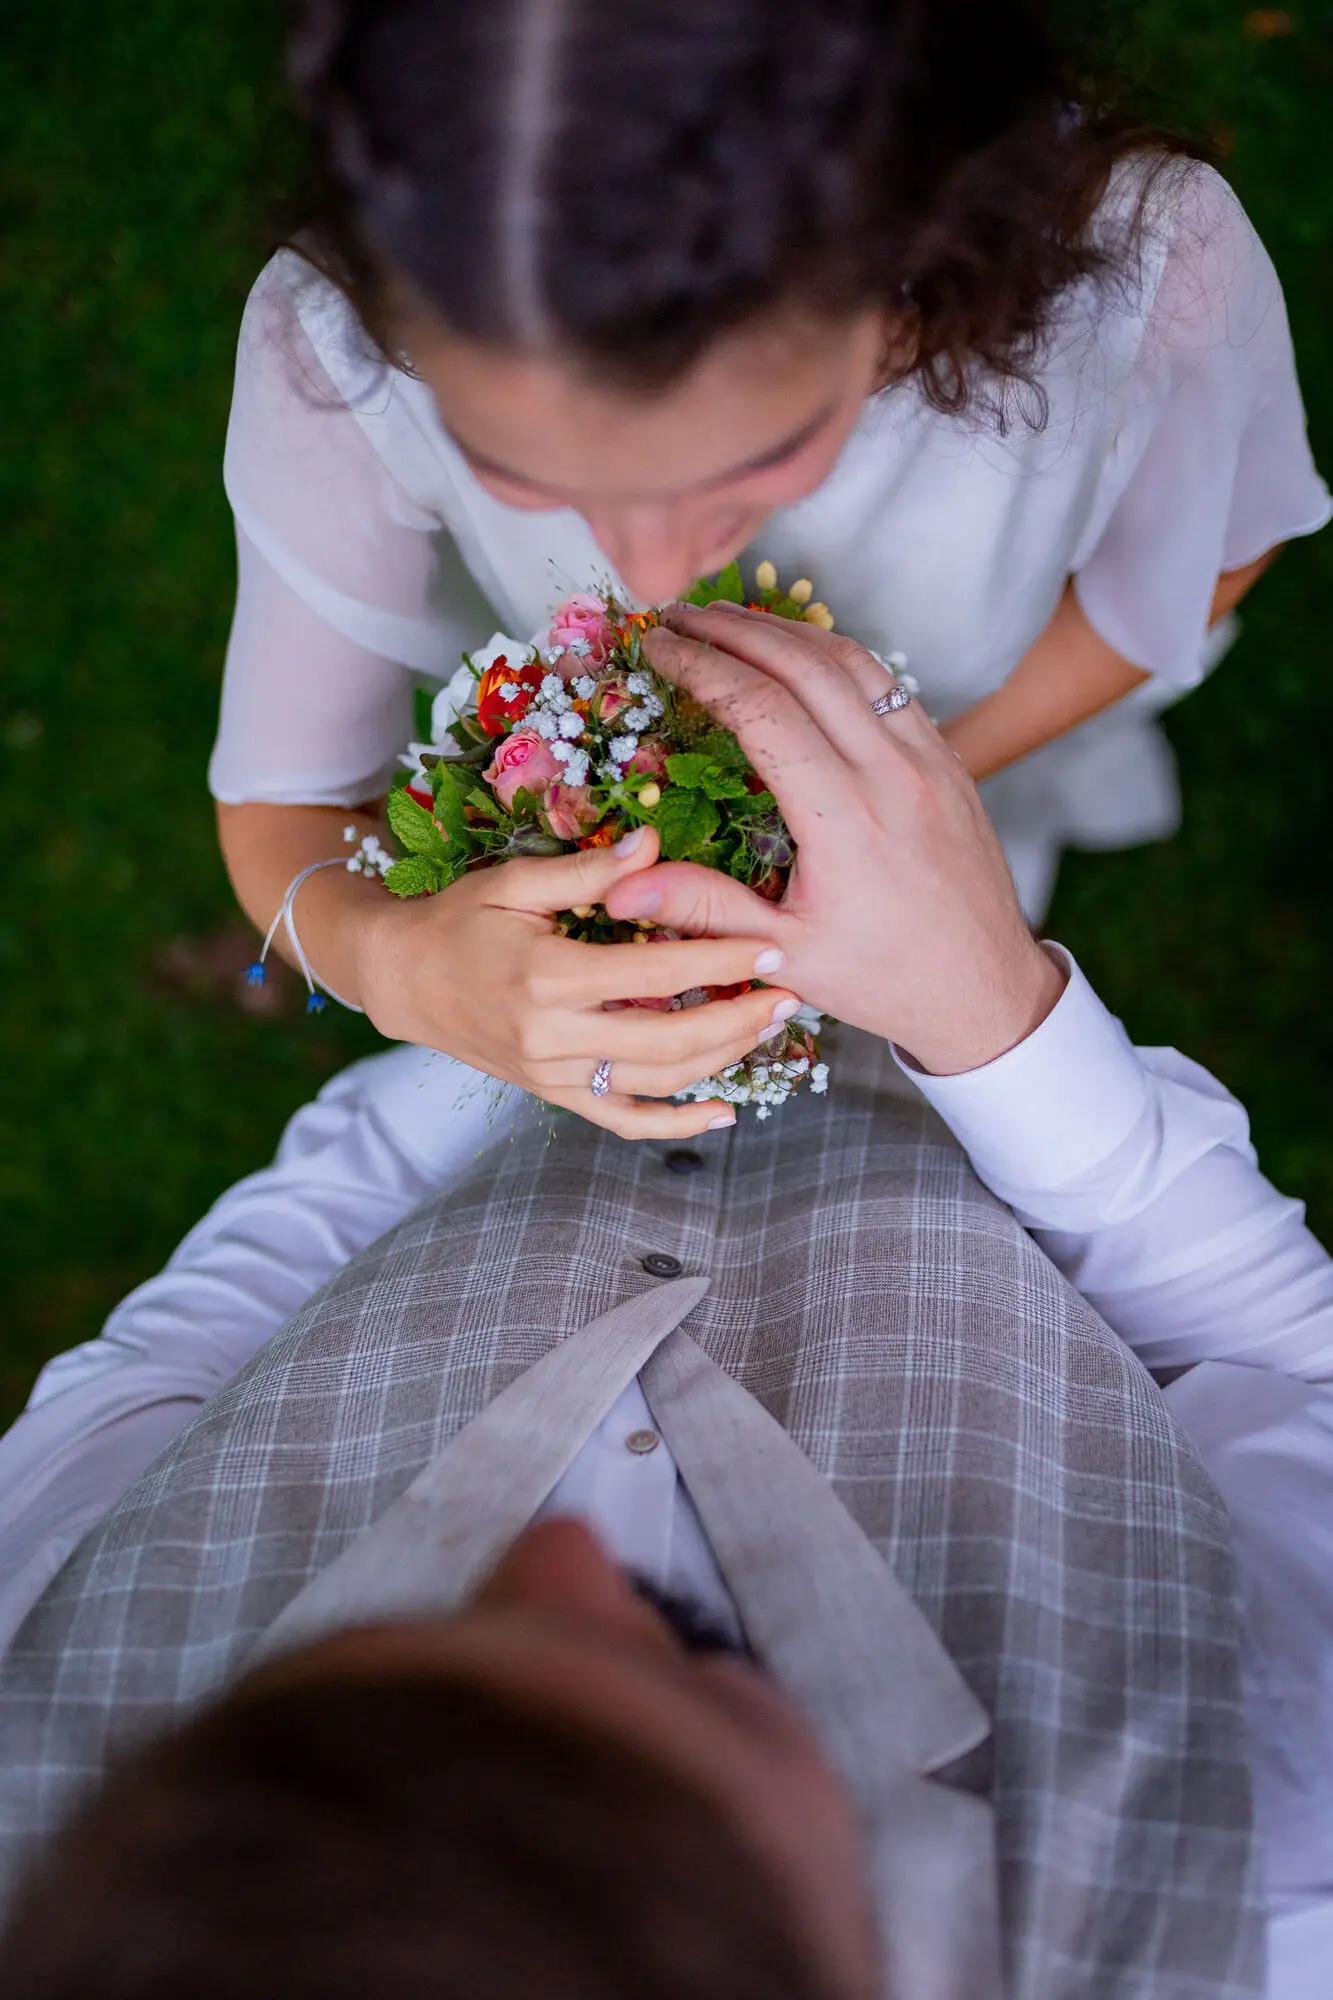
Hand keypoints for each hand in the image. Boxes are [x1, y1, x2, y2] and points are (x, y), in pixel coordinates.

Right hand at [356, 827, 799, 1137]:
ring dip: (721, 1060)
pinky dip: (675, 1126)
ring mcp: (553, 1075)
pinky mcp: (553, 1095)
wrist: (403, 979)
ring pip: (656, 1082)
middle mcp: (553, 1037)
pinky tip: (723, 1114)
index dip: (721, 960)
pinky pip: (622, 1121)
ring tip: (766, 1027)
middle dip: (738, 1019)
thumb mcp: (515, 882)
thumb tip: (652, 841)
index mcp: (548, 977)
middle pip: (669, 1040)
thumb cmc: (459, 919)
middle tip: (788, 993)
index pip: (657, 973)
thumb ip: (587, 870)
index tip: (771, 945)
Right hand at [603, 605, 1065, 1075]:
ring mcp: (929, 759)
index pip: (762, 709)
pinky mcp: (949, 760)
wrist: (985, 990)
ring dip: (785, 630)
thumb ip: (704, 909)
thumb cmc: (882, 980)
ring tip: (727, 619)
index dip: (702, 667)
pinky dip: (835, 654)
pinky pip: (887, 684)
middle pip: (805, 665)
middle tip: (677, 614)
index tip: (657, 646)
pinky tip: (798, 654)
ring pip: (853, 661)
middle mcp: (892, 775)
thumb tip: (620, 885)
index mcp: (845, 820)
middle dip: (733, 629)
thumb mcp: (785, 955)